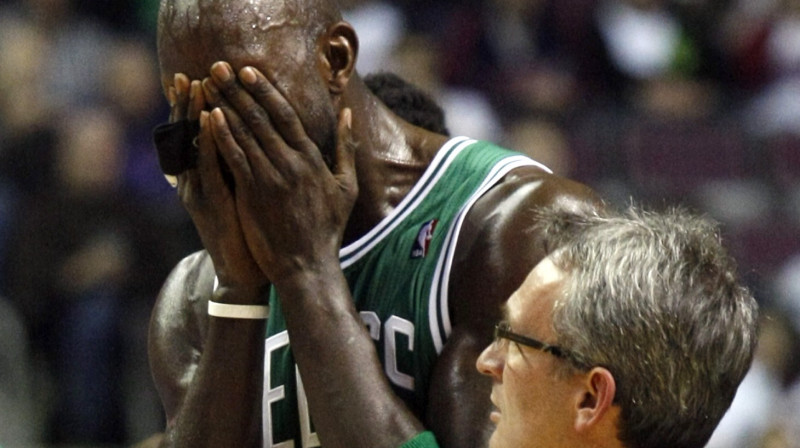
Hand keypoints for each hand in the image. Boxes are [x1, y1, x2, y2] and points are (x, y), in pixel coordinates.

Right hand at [170, 73, 267, 297]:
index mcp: (205, 176)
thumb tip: (248, 136)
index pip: (197, 133)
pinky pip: (210, 167)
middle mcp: (197, 180)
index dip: (194, 106)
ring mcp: (202, 191)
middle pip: (188, 134)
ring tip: (195, 86)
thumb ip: (239, 165)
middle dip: (187, 104)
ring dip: (194, 115)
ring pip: (194, 146)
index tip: (194, 76)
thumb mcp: (240, 193)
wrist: (245, 272)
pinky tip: (213, 120)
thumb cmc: (248, 230)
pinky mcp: (214, 204)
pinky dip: (210, 142)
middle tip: (185, 74)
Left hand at [205, 62, 357, 284]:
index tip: (248, 71)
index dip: (265, 91)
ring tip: (207, 85)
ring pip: (243, 134)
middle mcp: (290, 164)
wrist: (307, 265)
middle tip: (218, 67)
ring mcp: (269, 179)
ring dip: (224, 106)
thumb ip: (346, 147)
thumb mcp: (347, 186)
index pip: (286, 115)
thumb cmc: (328, 228)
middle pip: (260, 118)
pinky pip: (234, 158)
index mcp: (312, 159)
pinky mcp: (252, 194)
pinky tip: (208, 118)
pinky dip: (221, 136)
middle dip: (237, 90)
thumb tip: (347, 114)